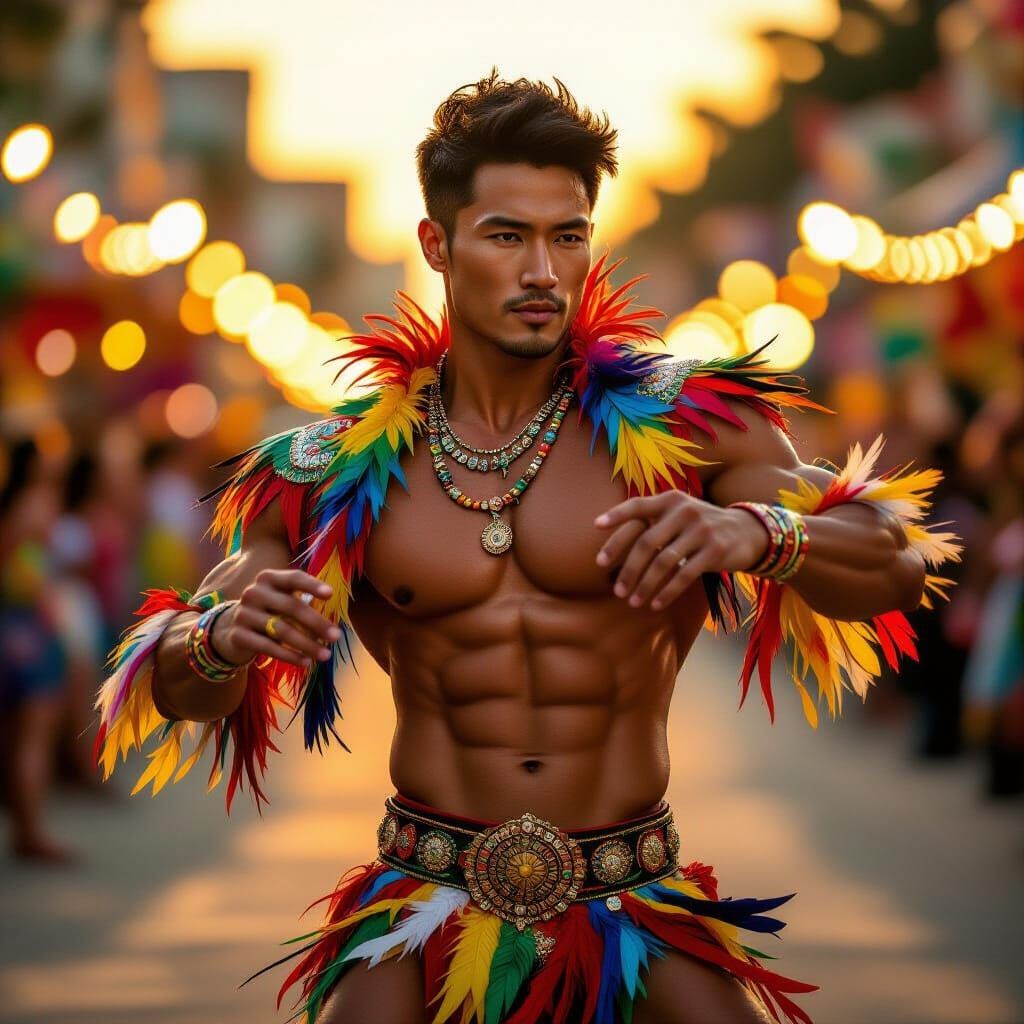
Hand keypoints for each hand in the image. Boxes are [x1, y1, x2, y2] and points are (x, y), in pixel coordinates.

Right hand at [213, 569, 339, 668]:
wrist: (228, 628)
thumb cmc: (268, 612)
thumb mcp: (281, 600)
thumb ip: (302, 604)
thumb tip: (331, 624)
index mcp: (268, 578)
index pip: (293, 578)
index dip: (312, 585)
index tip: (330, 594)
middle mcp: (254, 592)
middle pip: (291, 607)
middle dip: (317, 623)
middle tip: (337, 636)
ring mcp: (244, 613)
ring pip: (282, 630)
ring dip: (307, 644)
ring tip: (326, 655)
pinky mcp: (238, 635)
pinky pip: (268, 647)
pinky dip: (290, 656)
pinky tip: (306, 662)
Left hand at [594, 492, 768, 610]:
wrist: (746, 531)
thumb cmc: (700, 526)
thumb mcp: (679, 513)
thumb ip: (653, 521)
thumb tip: (616, 545)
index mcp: (670, 500)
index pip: (638, 505)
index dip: (616, 514)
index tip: (595, 526)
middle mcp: (684, 511)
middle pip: (646, 542)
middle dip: (628, 569)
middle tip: (616, 589)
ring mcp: (701, 530)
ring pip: (664, 562)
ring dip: (645, 585)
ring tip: (632, 601)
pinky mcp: (715, 550)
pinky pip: (684, 575)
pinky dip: (667, 592)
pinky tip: (656, 604)